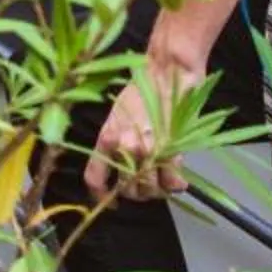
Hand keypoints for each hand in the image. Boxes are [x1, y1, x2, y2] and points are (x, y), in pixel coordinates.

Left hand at [84, 65, 190, 201]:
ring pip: (150, 190)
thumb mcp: (119, 113)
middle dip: (136, 191)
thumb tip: (121, 163)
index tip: (111, 201)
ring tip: (162, 179)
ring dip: (156, 190)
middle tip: (145, 183)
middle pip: (127, 189)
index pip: (95, 178)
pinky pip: (171, 182)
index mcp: (107, 137)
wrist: (169, 70)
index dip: (102, 196)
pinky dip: (174, 185)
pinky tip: (177, 179)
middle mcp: (125, 147)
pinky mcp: (171, 151)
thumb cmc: (144, 86)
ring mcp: (149, 151)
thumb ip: (117, 140)